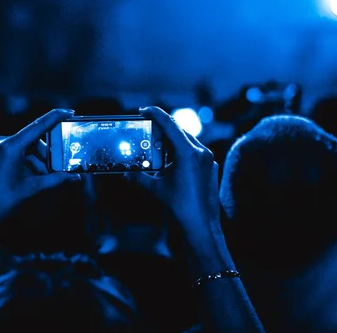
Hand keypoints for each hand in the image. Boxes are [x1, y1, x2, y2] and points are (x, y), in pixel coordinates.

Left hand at [0, 109, 80, 233]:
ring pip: (27, 147)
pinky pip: (17, 151)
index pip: (38, 125)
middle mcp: (1, 142)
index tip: (69, 112)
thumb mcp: (33, 188)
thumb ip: (56, 179)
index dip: (55, 117)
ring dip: (38, 160)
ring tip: (41, 178)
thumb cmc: (3, 201)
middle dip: (47, 154)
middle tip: (57, 168)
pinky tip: (31, 176)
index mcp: (10, 147)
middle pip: (34, 140)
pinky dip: (28, 161)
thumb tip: (76, 176)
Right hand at [128, 106, 220, 231]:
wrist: (202, 227)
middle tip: (146, 131)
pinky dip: (181, 152)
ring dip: (171, 141)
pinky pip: (194, 152)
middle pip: (179, 131)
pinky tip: (170, 163)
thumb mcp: (156, 188)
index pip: (170, 124)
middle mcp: (201, 152)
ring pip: (187, 141)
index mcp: (188, 152)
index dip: (155, 113)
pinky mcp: (211, 167)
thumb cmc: (181, 207)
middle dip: (162, 129)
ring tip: (156, 149)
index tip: (144, 110)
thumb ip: (139, 176)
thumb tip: (126, 171)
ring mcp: (208, 159)